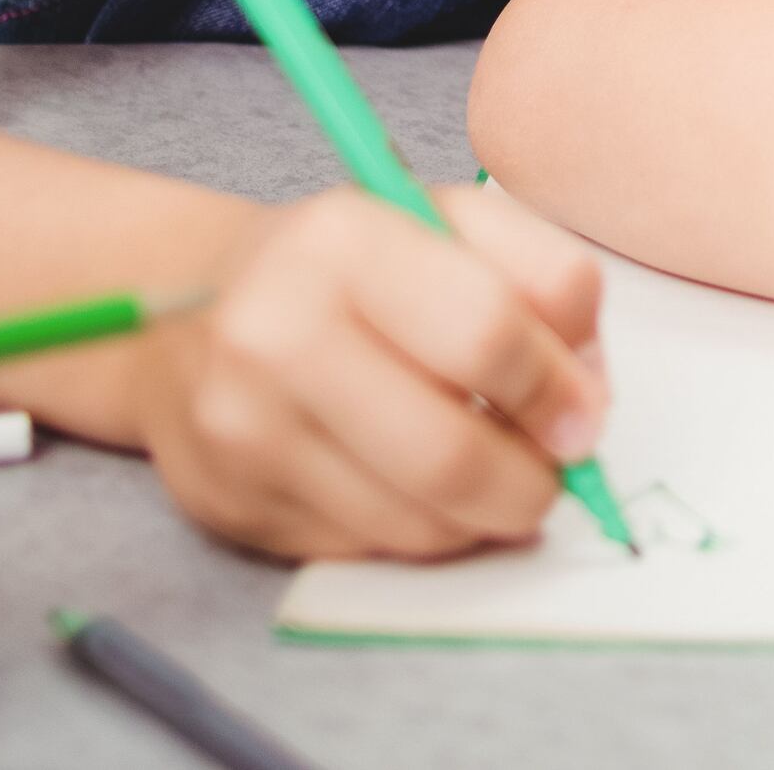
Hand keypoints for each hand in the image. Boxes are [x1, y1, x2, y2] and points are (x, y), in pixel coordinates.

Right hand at [123, 183, 612, 561]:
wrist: (188, 315)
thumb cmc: (352, 264)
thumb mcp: (455, 224)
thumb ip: (548, 280)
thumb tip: (585, 401)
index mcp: (341, 240)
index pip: (485, 334)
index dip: (558, 388)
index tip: (585, 414)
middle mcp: (275, 335)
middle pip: (449, 457)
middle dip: (532, 482)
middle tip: (555, 472)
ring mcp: (244, 432)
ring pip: (417, 524)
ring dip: (484, 516)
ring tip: (495, 475)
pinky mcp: (232, 506)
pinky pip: (371, 550)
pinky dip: (424, 531)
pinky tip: (421, 488)